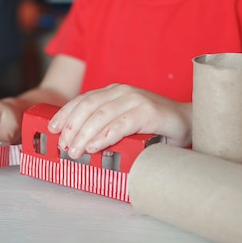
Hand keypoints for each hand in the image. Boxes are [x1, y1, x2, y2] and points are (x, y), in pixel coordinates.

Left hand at [48, 84, 191, 159]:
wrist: (189, 122)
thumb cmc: (156, 126)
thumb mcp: (126, 123)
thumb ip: (107, 126)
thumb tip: (80, 143)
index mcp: (114, 91)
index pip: (83, 100)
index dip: (65, 114)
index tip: (52, 129)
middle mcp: (123, 91)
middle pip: (88, 107)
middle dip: (71, 127)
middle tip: (63, 146)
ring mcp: (135, 100)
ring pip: (101, 115)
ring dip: (84, 135)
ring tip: (75, 151)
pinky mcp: (148, 111)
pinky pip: (121, 124)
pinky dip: (105, 136)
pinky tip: (94, 146)